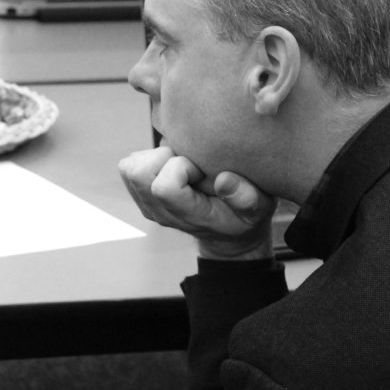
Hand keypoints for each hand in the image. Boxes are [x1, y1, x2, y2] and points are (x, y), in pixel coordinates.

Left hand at [118, 147, 276, 259]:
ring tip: (181, 162)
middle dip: (164, 156)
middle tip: (189, 161)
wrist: (225, 234)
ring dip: (155, 156)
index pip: (164, 187)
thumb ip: (246, 198)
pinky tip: (172, 164)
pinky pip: (130, 166)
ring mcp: (147, 205)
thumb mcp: (258, 209)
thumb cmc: (243, 216)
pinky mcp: (141, 194)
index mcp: (188, 215)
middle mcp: (161, 212)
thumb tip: (223, 180)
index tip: (201, 169)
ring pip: (130, 167)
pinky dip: (148, 158)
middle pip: (139, 174)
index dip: (180, 167)